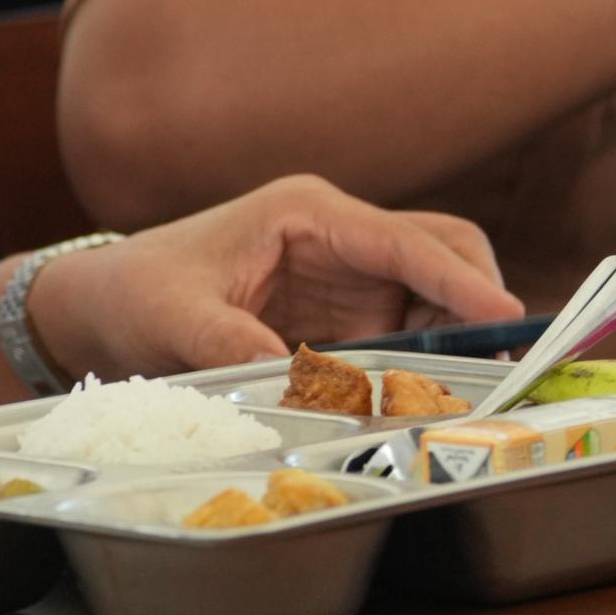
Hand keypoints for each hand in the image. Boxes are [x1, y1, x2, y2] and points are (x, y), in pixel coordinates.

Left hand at [24, 177, 521, 377]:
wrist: (108, 307)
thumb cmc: (139, 292)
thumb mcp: (175, 318)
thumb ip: (231, 343)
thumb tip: (291, 377)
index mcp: (308, 213)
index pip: (405, 240)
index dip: (461, 279)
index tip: (507, 316)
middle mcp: (340, 237)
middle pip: (442, 251)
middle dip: (479, 299)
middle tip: (504, 365)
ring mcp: (347, 277)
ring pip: (436, 295)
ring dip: (458, 339)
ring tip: (471, 393)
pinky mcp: (344, 318)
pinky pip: (407, 334)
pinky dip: (427, 364)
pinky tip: (430, 401)